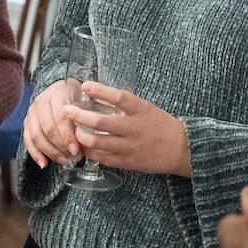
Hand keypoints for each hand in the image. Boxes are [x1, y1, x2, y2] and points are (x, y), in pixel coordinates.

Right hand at [23, 80, 81, 168]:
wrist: (63, 89)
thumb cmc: (78, 97)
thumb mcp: (85, 99)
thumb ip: (86, 114)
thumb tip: (89, 137)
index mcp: (58, 92)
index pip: (61, 118)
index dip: (68, 136)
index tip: (77, 149)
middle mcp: (42, 99)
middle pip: (48, 128)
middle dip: (61, 146)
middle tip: (73, 156)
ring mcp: (32, 110)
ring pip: (37, 136)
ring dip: (51, 152)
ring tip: (64, 160)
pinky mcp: (27, 121)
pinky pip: (28, 140)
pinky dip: (35, 154)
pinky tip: (44, 163)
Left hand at [62, 84, 190, 175]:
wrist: (180, 148)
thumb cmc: (161, 124)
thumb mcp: (146, 109)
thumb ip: (125, 106)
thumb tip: (99, 99)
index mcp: (141, 110)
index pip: (118, 97)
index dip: (100, 90)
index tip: (84, 85)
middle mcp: (134, 127)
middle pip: (101, 121)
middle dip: (80, 116)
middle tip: (67, 111)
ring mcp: (130, 146)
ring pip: (98, 142)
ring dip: (82, 136)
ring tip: (74, 131)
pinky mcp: (128, 162)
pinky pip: (104, 158)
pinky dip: (92, 152)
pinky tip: (85, 147)